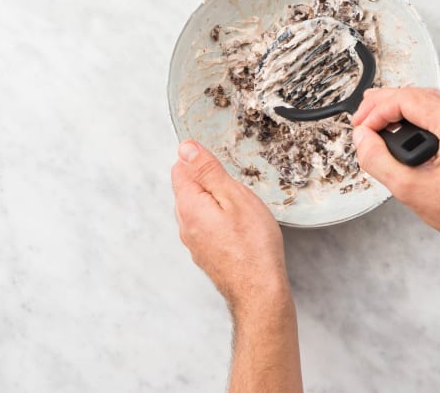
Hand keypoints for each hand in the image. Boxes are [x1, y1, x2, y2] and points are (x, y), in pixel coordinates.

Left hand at [171, 140, 290, 316]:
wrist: (259, 291)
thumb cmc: (253, 245)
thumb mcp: (234, 196)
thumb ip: (207, 171)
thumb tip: (185, 148)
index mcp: (188, 206)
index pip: (180, 169)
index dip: (202, 162)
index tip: (224, 169)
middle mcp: (185, 224)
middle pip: (188, 189)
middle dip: (210, 182)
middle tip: (239, 190)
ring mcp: (194, 242)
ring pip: (199, 209)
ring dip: (216, 202)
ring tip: (242, 210)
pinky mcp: (206, 254)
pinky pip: (208, 227)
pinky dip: (221, 221)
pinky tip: (241, 228)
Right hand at [351, 87, 439, 254]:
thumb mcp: (409, 188)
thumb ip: (376, 159)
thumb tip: (362, 138)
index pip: (405, 99)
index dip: (375, 110)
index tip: (361, 128)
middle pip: (416, 93)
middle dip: (384, 106)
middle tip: (362, 122)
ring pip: (428, 98)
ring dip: (400, 109)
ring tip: (377, 124)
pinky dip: (419, 115)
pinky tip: (402, 126)